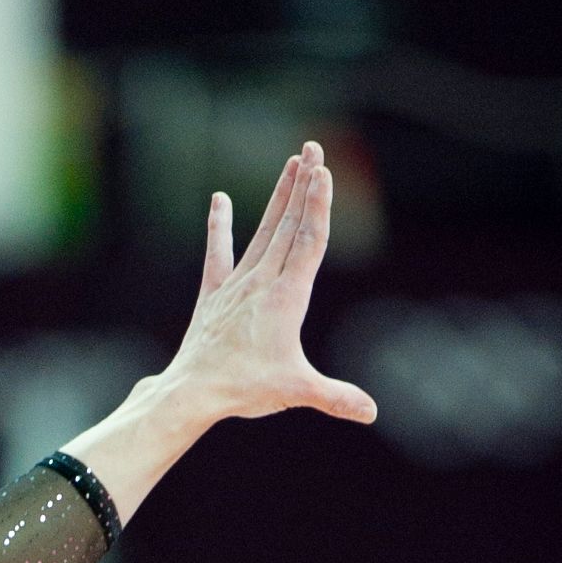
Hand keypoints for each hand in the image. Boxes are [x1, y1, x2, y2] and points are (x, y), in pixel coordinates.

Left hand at [161, 143, 376, 425]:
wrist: (191, 392)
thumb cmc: (244, 389)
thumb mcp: (297, 390)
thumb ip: (335, 397)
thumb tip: (370, 413)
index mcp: (287, 295)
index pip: (309, 240)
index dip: (318, 204)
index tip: (324, 171)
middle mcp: (262, 281)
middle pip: (289, 225)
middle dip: (303, 186)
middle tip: (313, 149)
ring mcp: (236, 285)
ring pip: (263, 232)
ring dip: (278, 197)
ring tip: (291, 162)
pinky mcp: (214, 294)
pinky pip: (218, 253)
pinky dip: (220, 227)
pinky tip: (219, 199)